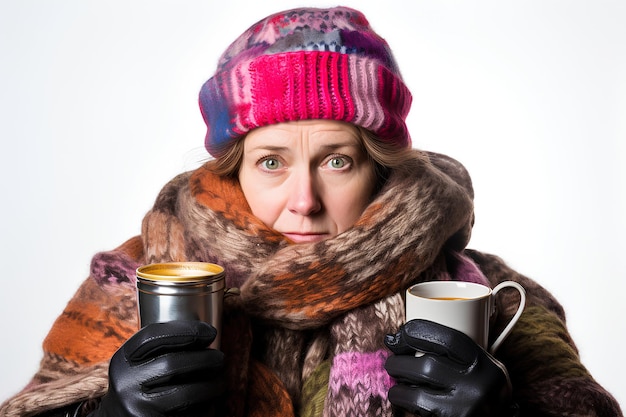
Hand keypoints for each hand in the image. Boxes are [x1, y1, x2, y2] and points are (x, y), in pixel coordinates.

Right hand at [91, 320, 223, 416]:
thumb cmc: (140, 386)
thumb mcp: (138, 364)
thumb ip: (160, 349)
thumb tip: (205, 334)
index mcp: (122, 361)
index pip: (154, 336)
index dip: (187, 330)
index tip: (210, 332)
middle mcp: (125, 385)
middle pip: (173, 364)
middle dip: (204, 358)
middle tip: (220, 358)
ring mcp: (137, 409)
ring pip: (186, 394)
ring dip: (211, 385)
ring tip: (221, 381)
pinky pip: (189, 416)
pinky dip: (204, 408)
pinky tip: (209, 402)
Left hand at [384, 319, 513, 416]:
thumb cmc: (483, 390)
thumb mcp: (484, 367)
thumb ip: (458, 352)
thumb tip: (408, 334)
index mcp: (485, 365)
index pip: (448, 340)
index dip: (418, 332)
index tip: (401, 333)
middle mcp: (477, 388)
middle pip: (428, 366)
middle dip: (400, 361)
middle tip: (393, 360)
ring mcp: (463, 409)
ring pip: (416, 392)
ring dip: (398, 383)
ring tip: (396, 377)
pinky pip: (416, 409)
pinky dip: (403, 399)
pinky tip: (402, 394)